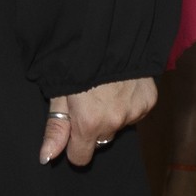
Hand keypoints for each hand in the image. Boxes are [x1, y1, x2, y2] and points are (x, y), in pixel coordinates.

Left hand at [40, 75, 157, 166]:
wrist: (112, 38)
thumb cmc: (79, 64)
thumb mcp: (60, 94)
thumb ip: (55, 129)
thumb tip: (46, 157)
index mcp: (89, 123)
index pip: (80, 158)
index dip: (75, 146)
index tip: (74, 132)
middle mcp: (113, 123)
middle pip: (101, 140)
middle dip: (95, 127)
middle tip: (90, 101)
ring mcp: (134, 113)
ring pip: (119, 125)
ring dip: (113, 114)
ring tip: (107, 90)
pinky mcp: (148, 102)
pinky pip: (135, 113)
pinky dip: (128, 104)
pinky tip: (122, 87)